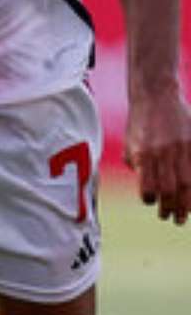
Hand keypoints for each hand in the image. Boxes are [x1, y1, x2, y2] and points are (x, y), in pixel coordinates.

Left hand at [123, 86, 190, 224]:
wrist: (156, 95)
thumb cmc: (140, 123)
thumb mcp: (130, 145)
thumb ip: (137, 166)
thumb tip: (148, 190)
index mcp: (144, 155)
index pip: (148, 187)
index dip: (150, 199)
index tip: (151, 202)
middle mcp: (163, 153)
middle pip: (170, 190)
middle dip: (171, 208)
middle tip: (172, 219)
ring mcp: (181, 148)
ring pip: (187, 184)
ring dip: (186, 204)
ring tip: (183, 215)